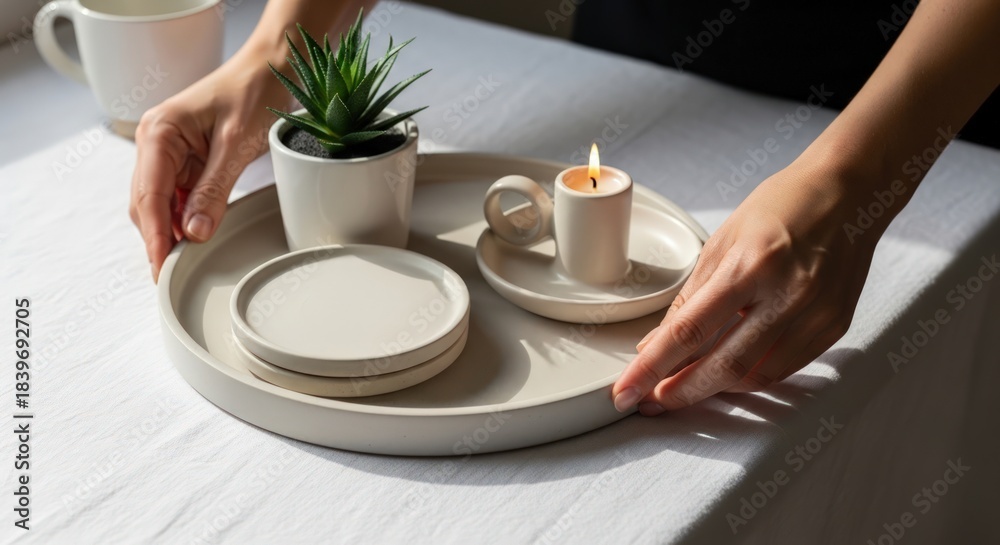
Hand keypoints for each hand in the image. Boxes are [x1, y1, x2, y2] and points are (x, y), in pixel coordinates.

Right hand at [129, 47, 289, 281]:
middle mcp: (155, 142)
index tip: (160, 267)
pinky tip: (198, 233)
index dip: (154, 236)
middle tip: (172, 275)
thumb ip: (213, 189)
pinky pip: (179, 196)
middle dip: (159, 238)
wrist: (270, 69)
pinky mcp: (185, 160)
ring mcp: (168, 152)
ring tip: (186, 260)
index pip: (148, 196)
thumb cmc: (253, 93)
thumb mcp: (235, 144)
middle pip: (146, 204)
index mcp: (159, 132)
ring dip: (173, 230)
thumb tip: (194, 232)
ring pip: (161, 204)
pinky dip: (186, 217)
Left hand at [612, 156, 882, 414]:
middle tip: (651, 400)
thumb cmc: (783, 206)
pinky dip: (750, 377)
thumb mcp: (723, 242)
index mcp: (751, 265)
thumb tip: (656, 343)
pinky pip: (784, 368)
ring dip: (715, 390)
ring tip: (684, 387)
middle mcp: (787, 293)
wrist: (848, 191)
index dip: (652, 368)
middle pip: (724, 366)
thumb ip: (690, 299)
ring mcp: (816, 314)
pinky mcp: (834, 327)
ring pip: (756, 376)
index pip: (689, 331)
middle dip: (681, 392)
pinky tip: (727, 375)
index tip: (627, 390)